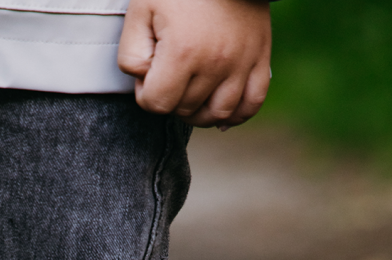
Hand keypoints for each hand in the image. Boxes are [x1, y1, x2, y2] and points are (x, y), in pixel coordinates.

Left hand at [118, 0, 270, 126]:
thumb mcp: (141, 11)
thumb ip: (131, 54)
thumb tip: (144, 83)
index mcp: (183, 52)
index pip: (156, 104)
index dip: (146, 92)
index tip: (149, 72)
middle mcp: (215, 64)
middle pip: (185, 111)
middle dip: (171, 98)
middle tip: (169, 72)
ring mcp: (241, 63)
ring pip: (217, 115)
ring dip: (199, 112)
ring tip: (191, 93)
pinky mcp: (260, 58)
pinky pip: (251, 104)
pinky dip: (236, 115)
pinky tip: (221, 112)